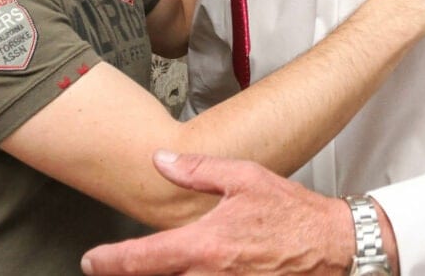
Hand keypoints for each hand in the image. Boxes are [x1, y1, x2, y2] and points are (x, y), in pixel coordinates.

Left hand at [81, 151, 353, 274]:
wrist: (334, 246)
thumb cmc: (293, 214)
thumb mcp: (244, 178)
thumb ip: (198, 171)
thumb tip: (162, 160)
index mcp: (204, 245)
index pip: (141, 259)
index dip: (108, 262)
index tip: (91, 260)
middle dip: (131, 274)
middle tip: (113, 265)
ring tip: (150, 267)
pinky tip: (192, 269)